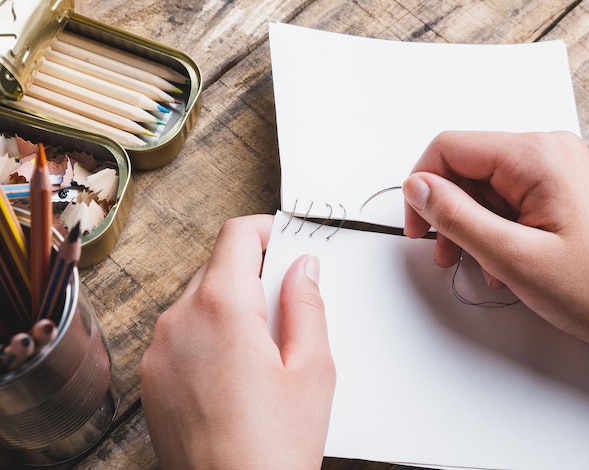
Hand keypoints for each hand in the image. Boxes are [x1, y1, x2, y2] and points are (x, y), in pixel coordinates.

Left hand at [141, 215, 334, 468]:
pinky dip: (207, 331)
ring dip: (230, 304)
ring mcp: (158, 348)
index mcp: (222, 308)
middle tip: (285, 306)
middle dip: (253, 273)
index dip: (266, 229)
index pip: (236, 235)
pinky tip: (233, 371)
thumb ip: (307, 304)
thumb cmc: (273, 448)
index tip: (284, 240)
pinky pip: (181, 330)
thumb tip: (303, 267)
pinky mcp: (151, 374)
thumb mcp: (312, 369)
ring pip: (199, 298)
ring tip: (262, 350)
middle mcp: (179, 319)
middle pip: (218, 266)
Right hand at [403, 131, 588, 360]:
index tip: (418, 224)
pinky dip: (491, 229)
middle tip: (445, 252)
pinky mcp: (554, 191)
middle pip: (465, 169)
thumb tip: (417, 187)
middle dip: (448, 213)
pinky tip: (499, 261)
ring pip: (481, 188)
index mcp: (537, 157)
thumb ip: (455, 216)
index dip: (423, 186)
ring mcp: (552, 171)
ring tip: (475, 264)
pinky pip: (503, 200)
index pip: (450, 148)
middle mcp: (546, 153)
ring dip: (468, 227)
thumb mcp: (512, 256)